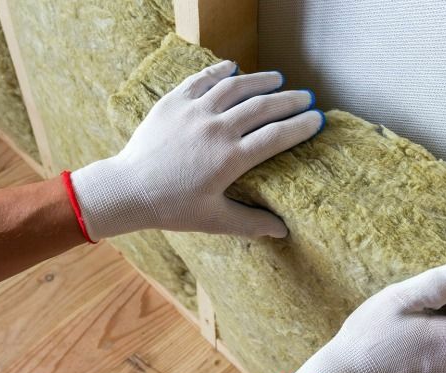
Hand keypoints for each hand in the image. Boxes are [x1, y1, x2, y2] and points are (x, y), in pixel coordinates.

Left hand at [69, 61, 323, 240]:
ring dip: (261, 80)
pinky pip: (202, 79)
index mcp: (230, 159)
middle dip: (289, 100)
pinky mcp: (174, 101)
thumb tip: (283, 231)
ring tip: (278, 78)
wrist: (128, 189)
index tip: (317, 119)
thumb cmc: (172, 208)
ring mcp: (195, 111)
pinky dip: (220, 71)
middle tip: (306, 97)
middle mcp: (216, 129)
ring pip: (236, 87)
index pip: (276, 137)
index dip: (300, 127)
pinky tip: (233, 67)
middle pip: (263, 107)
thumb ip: (251, 223)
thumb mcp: (214, 220)